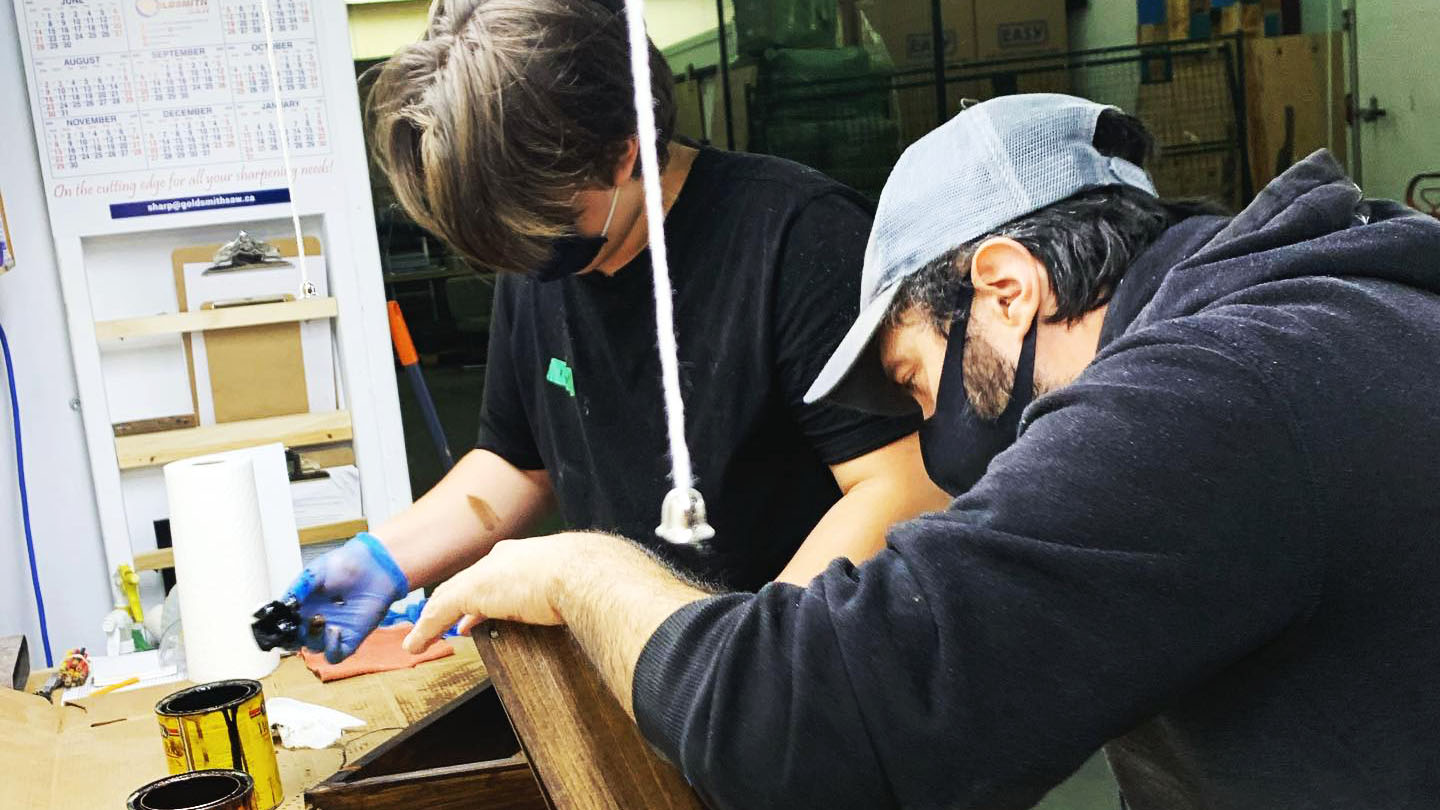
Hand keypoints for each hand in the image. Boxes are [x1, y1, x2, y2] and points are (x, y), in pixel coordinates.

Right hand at [285, 533, 409, 663]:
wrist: (374, 565)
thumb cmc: (347, 564)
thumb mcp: (315, 572)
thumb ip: (299, 588)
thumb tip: (285, 603)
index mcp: (306, 605)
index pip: (287, 623)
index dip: (281, 626)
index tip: (278, 623)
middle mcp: (317, 619)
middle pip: (298, 639)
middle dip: (295, 636)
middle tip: (299, 625)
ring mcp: (333, 630)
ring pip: (315, 648)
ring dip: (313, 639)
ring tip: (320, 621)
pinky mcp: (351, 637)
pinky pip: (336, 654)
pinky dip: (331, 648)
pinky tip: (334, 631)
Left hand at [403, 533, 595, 653]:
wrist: (583, 573)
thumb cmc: (589, 579)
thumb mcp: (577, 586)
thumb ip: (574, 593)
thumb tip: (594, 606)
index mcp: (526, 557)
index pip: (494, 575)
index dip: (482, 595)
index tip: (475, 613)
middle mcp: (502, 559)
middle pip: (468, 583)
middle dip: (454, 602)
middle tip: (447, 623)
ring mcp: (486, 575)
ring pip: (448, 598)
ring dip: (433, 618)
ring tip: (421, 637)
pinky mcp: (472, 591)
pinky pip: (439, 613)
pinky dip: (425, 630)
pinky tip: (417, 644)